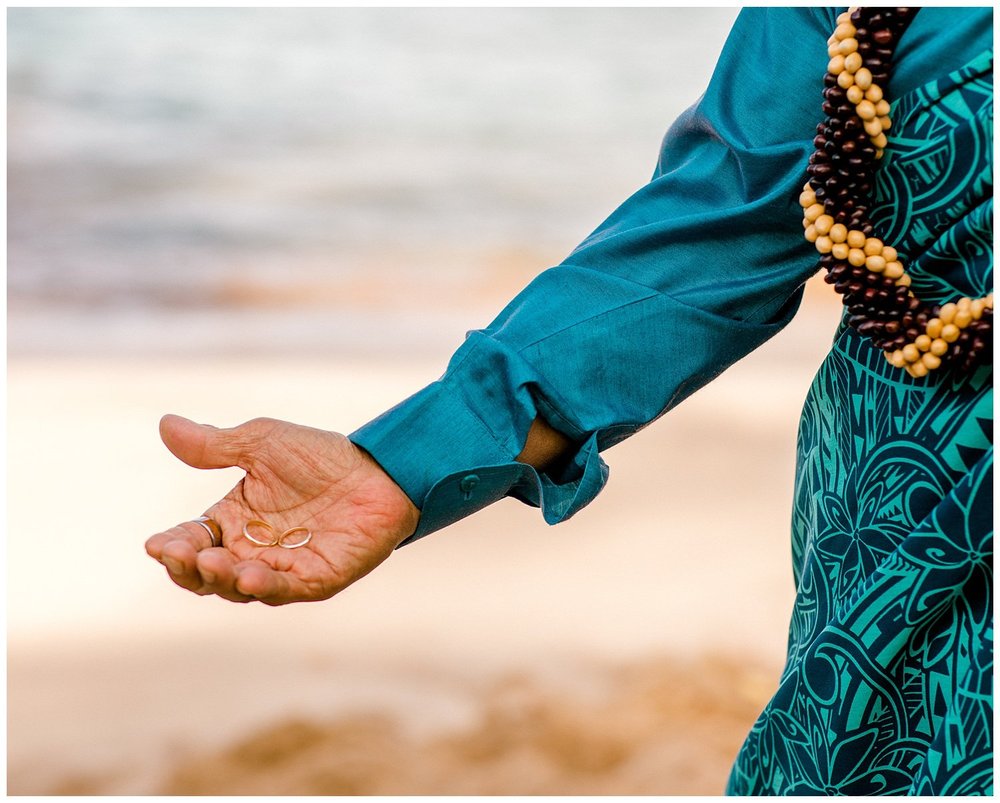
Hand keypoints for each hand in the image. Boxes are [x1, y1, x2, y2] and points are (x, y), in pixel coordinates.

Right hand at [145, 414, 419, 604]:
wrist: (378, 468)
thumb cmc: (319, 455)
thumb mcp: (261, 442)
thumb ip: (215, 444)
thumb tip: (165, 425)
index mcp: (233, 521)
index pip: (191, 540)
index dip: (172, 546)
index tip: (155, 545)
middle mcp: (252, 551)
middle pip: (206, 573)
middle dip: (187, 568)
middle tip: (179, 554)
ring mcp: (282, 569)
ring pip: (238, 587)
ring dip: (221, 578)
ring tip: (214, 562)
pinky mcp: (315, 579)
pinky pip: (284, 589)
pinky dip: (265, 586)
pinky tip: (250, 576)